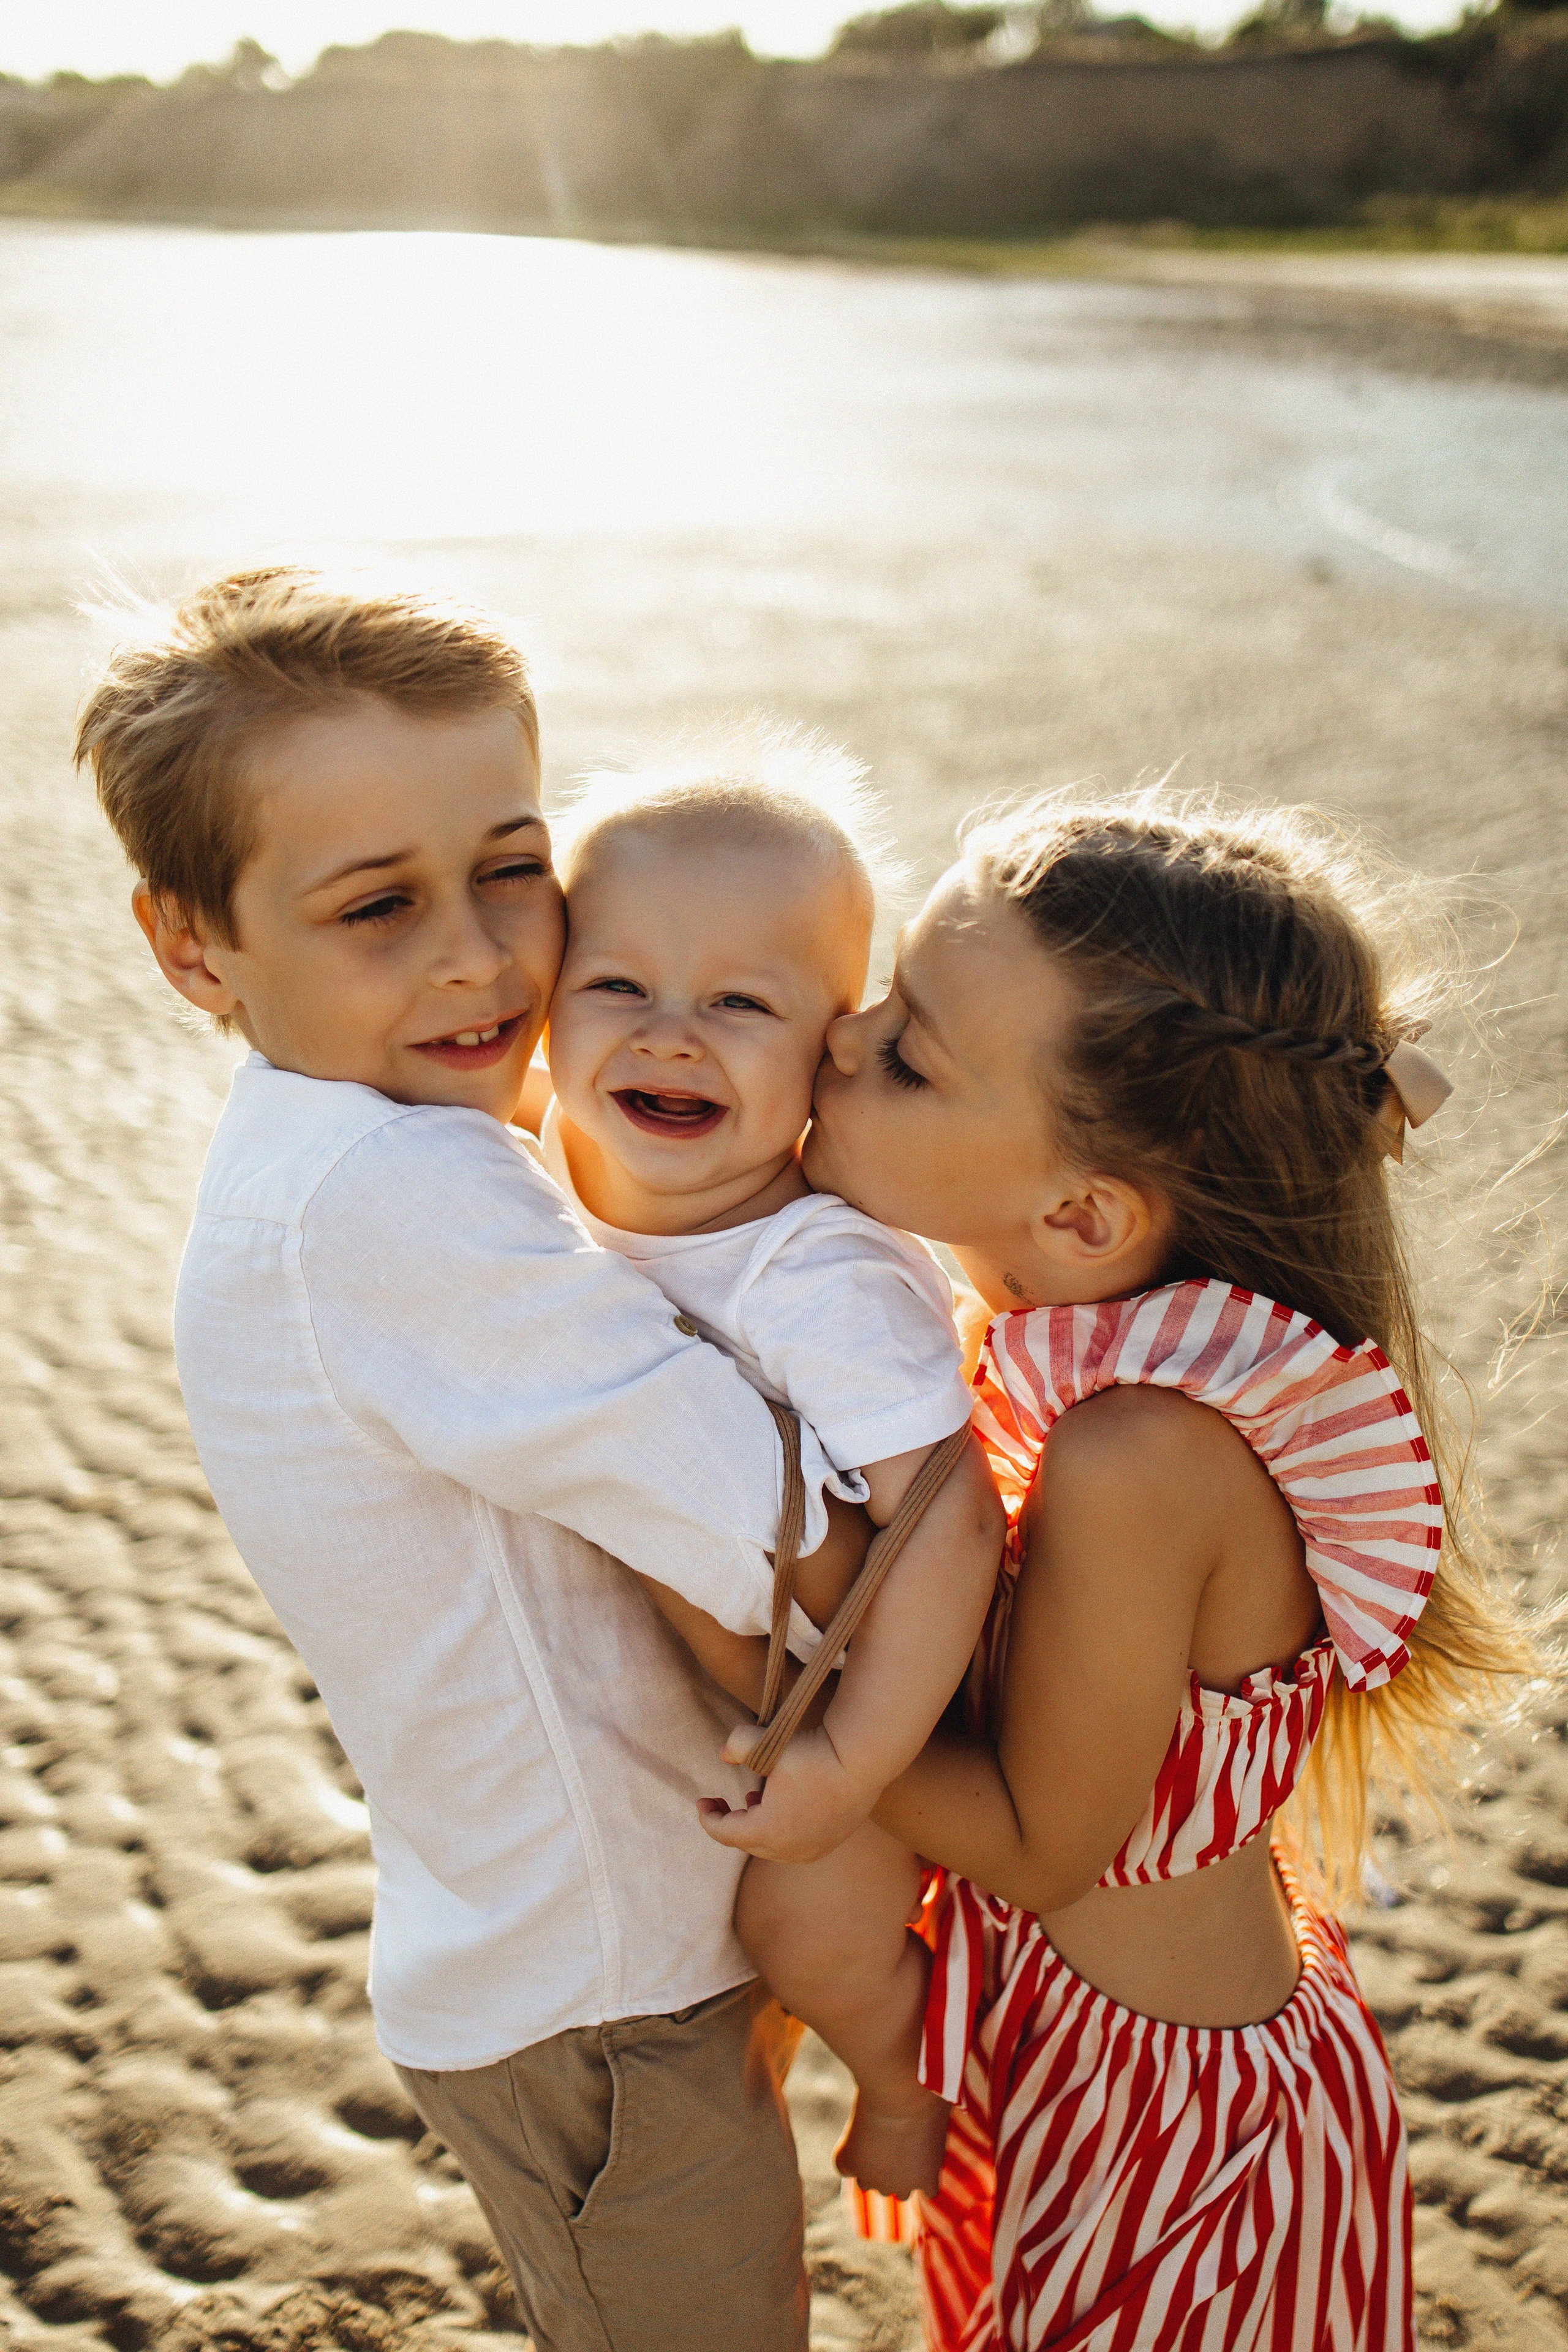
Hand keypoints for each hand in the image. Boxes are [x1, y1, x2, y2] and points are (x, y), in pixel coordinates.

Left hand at [696, 1724, 876, 1863]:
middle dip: (730, 1822)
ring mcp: (811, 1851)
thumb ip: (736, 1745)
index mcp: (767, 1831)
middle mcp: (789, 1850)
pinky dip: (780, 1831)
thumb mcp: (765, 1743)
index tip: (701, 1800)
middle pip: (746, 1842)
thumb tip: (723, 1754)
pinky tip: (782, 1806)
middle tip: (720, 1802)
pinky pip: (793, 1846)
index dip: (708, 1817)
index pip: (724, 1833)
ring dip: (756, 1827)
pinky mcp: (828, 1844)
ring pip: (771, 1846)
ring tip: (753, 1800)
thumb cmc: (813, 1752)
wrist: (862, 1759)